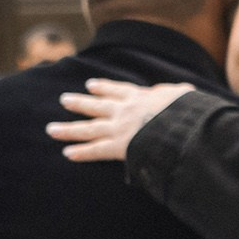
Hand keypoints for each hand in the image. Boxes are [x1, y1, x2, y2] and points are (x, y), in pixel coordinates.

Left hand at [45, 79, 193, 162]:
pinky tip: (67, 153)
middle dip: (79, 103)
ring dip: (69, 129)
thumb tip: (186, 91)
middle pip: (96, 106)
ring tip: (51, 129)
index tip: (91, 85)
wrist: (182, 125)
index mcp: (141, 97)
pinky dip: (82, 152)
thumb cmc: (187, 112)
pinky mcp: (119, 146)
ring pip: (88, 128)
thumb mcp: (184, 96)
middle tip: (64, 100)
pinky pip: (96, 150)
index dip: (104, 87)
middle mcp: (125, 110)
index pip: (118, 90)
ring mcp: (119, 128)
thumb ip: (178, 93)